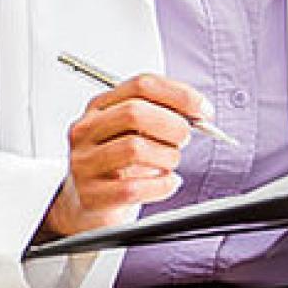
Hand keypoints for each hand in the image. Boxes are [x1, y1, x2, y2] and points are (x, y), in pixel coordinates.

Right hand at [37, 74, 207, 239]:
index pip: (140, 85)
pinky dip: (161, 186)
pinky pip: (134, 188)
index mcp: (99, 107)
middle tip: (185, 138)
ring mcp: (84, 163)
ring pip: (135, 149)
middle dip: (172, 125)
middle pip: (134, 113)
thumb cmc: (117, 164)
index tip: (203, 109)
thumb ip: (160, 115)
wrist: (87, 203)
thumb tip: (197, 112)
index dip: (178, 95)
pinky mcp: (91, 195)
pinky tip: (167, 183)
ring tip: (170, 163)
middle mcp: (86, 131)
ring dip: (167, 157)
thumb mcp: (132, 132)